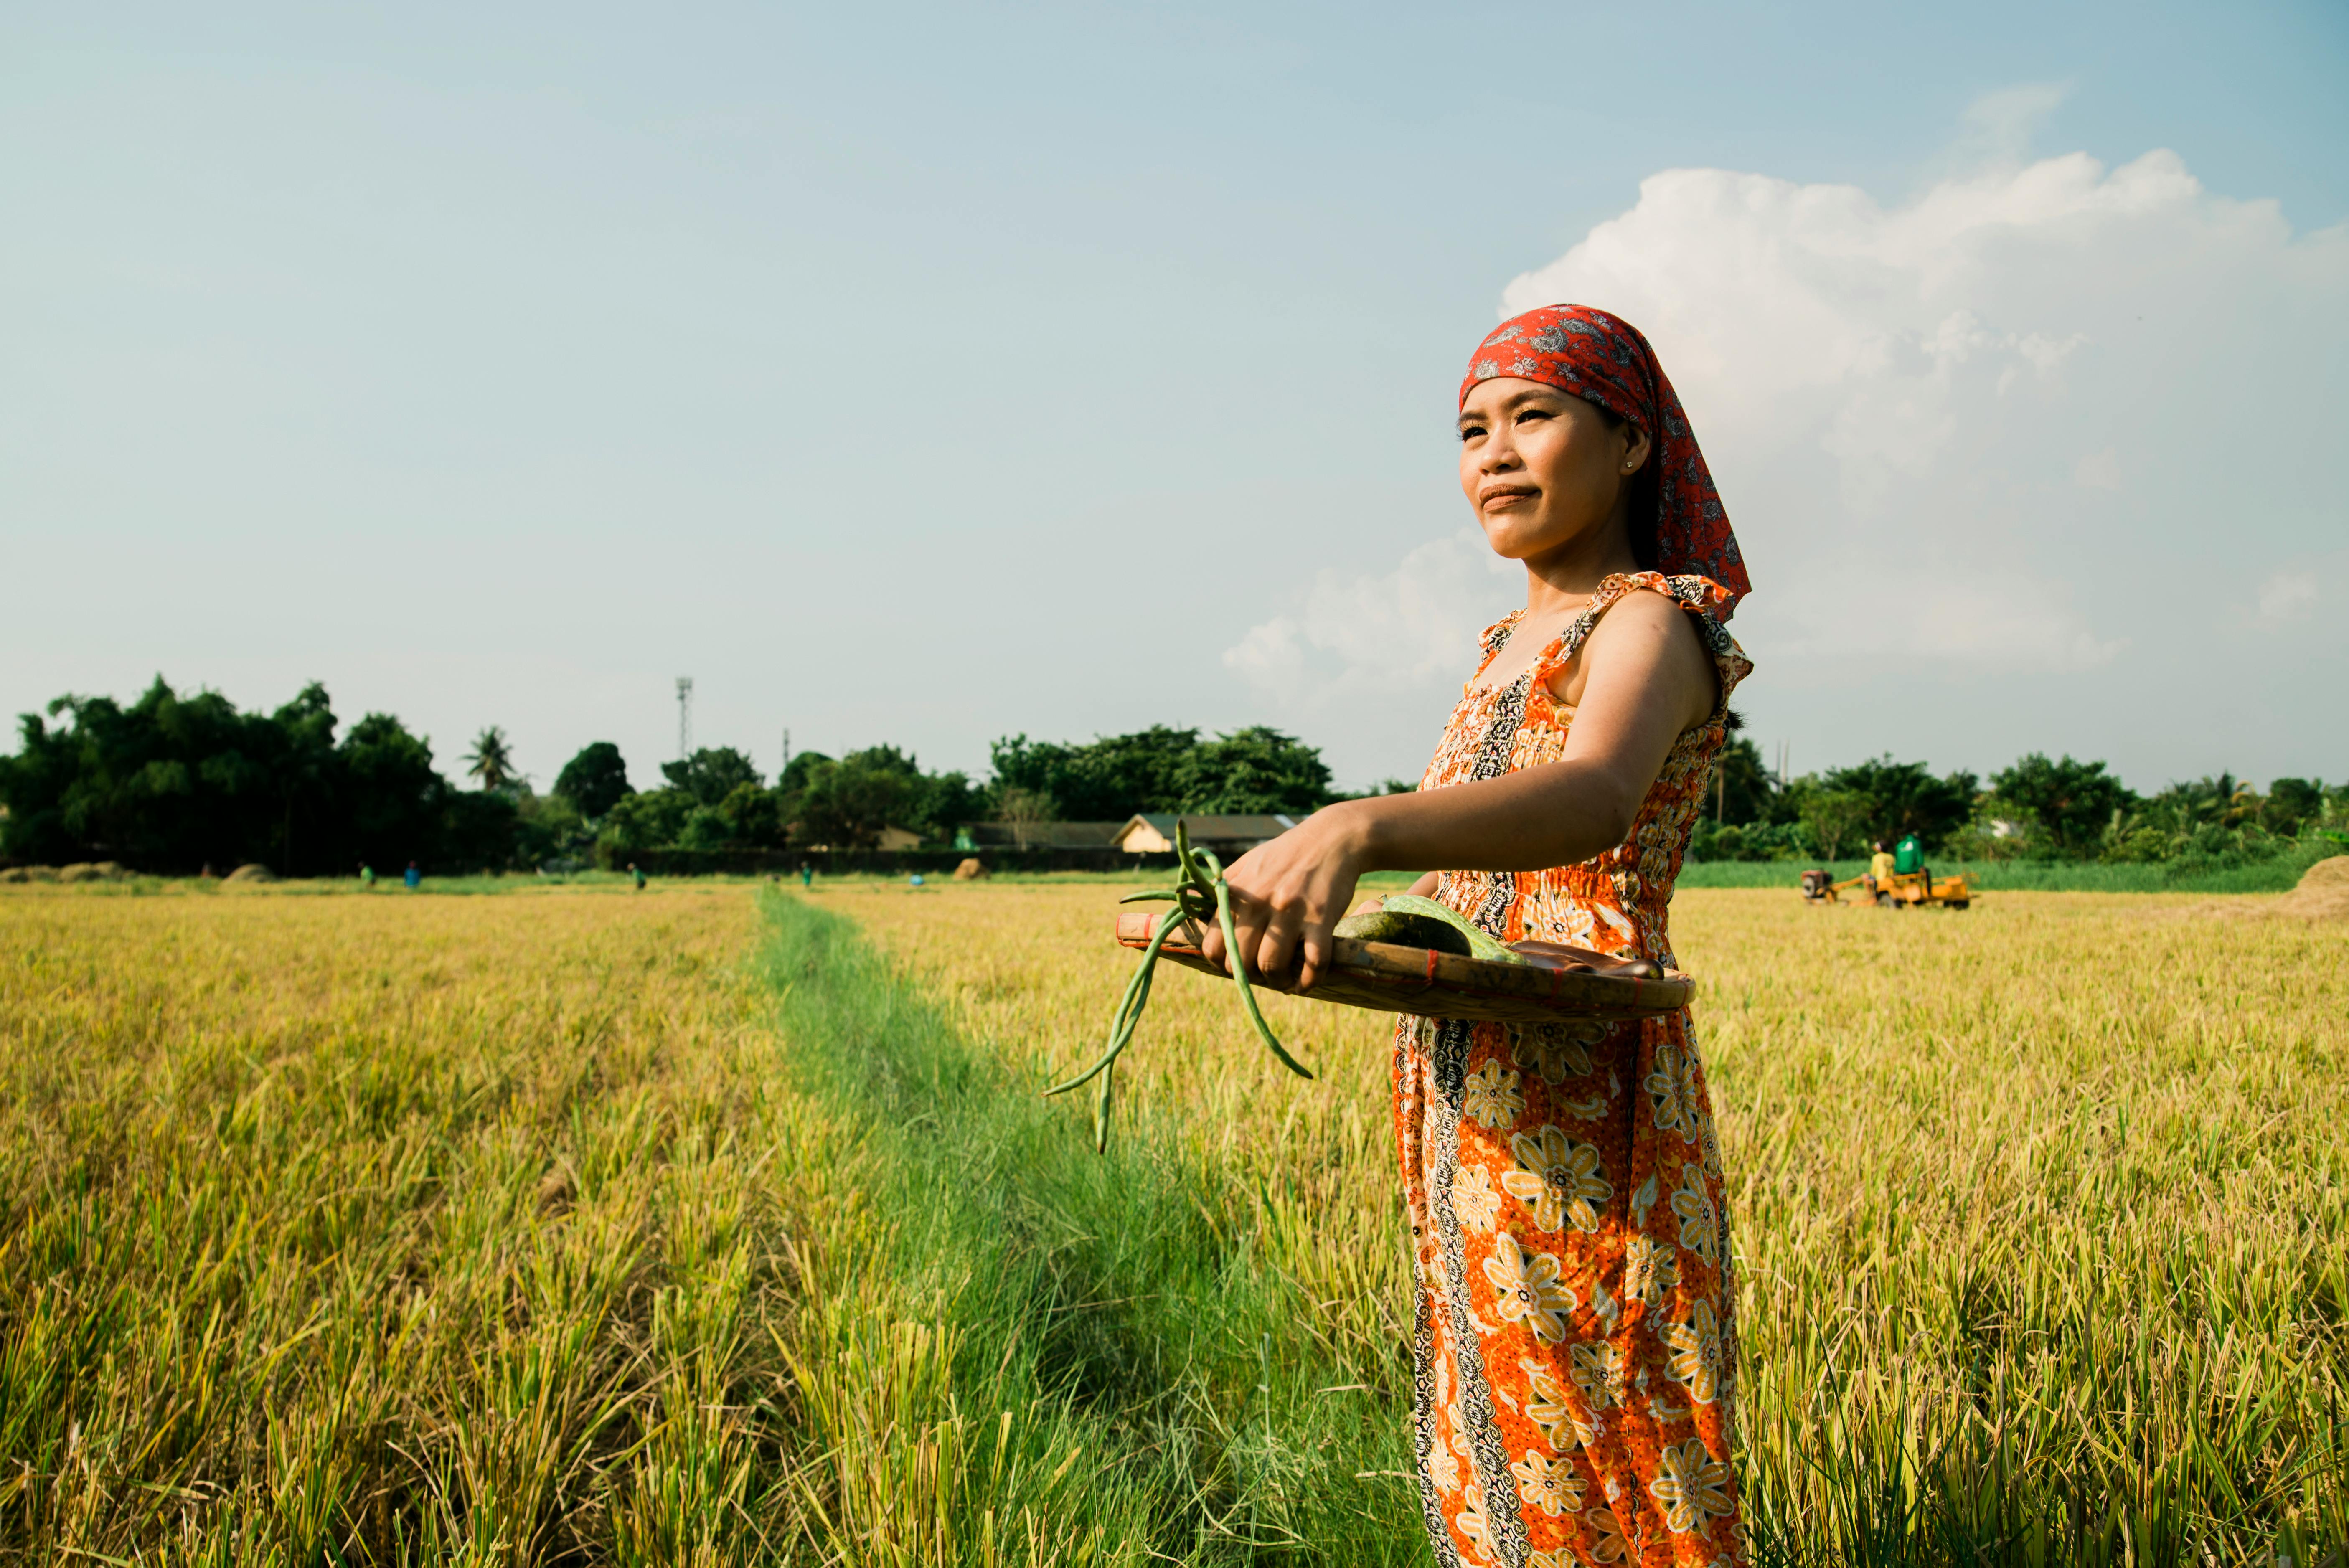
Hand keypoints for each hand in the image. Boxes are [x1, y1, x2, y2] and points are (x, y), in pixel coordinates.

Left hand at [1198, 802, 1372, 992]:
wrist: (1331, 838)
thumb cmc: (1285, 855)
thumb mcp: (1246, 865)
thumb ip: (1221, 889)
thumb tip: (1188, 899)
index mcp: (1236, 893)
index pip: (1213, 946)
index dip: (1223, 964)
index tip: (1236, 965)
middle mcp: (1259, 901)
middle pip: (1241, 962)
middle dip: (1250, 977)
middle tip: (1262, 975)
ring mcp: (1290, 910)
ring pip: (1272, 966)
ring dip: (1278, 982)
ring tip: (1284, 981)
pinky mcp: (1321, 918)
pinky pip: (1313, 963)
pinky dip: (1308, 981)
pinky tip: (1306, 983)